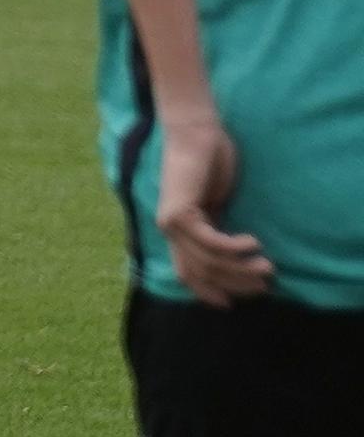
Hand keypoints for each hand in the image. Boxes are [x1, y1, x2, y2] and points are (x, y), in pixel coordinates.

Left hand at [155, 115, 270, 306]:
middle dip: (235, 284)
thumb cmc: (210, 163)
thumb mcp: (216, 202)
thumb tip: (239, 257)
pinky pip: (209, 242)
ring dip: (240, 269)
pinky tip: (253, 243)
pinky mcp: (179, 211)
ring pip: (207, 261)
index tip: (233, 303)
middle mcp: (170, 230)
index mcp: (178, 231)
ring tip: (267, 267)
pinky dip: (233, 247)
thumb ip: (218, 228)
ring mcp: (171, 222)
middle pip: (201, 273)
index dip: (208, 292)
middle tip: (264, 284)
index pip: (188, 274)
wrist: (195, 133)